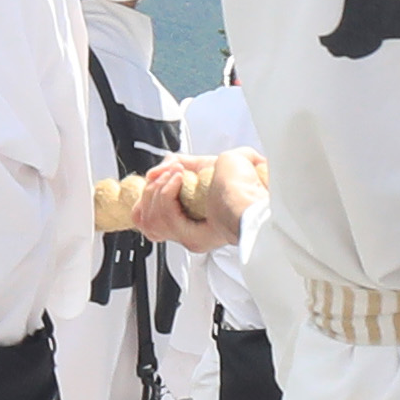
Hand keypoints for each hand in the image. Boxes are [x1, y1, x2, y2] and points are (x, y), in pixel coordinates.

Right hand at [129, 153, 260, 249]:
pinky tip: (178, 180)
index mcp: (192, 217)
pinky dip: (165, 192)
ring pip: (148, 218)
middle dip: (150, 188)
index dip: (143, 198)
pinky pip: (161, 216)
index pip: (147, 220)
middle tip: (170, 173)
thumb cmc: (246, 182)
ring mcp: (188, 236)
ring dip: (158, 188)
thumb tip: (159, 169)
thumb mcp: (208, 163)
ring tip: (176, 175)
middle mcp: (188, 231)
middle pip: (142, 219)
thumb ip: (180, 163)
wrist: (257, 190)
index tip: (154, 178)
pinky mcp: (191, 236)